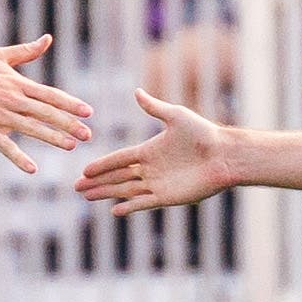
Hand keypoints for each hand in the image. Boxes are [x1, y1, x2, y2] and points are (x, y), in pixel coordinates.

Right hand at [0, 33, 92, 173]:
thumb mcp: (0, 56)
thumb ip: (26, 51)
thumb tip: (48, 39)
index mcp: (17, 83)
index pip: (50, 94)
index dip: (70, 104)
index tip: (88, 112)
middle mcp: (12, 99)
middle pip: (46, 112)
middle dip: (68, 124)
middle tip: (88, 134)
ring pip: (31, 128)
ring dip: (52, 138)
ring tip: (71, 146)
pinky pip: (5, 145)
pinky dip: (18, 157)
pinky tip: (32, 169)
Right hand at [76, 86, 246, 211]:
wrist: (224, 155)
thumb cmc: (203, 134)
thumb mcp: (176, 116)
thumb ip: (154, 108)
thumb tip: (136, 91)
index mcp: (149, 150)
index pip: (119, 159)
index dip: (102, 165)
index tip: (84, 170)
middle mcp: (150, 168)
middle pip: (117, 177)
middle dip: (97, 182)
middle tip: (77, 188)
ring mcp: (158, 184)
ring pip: (125, 190)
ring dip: (106, 194)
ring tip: (87, 198)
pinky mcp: (168, 197)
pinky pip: (143, 202)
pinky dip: (129, 206)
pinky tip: (114, 210)